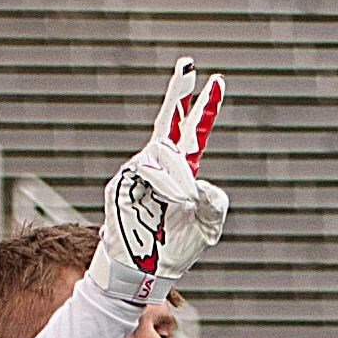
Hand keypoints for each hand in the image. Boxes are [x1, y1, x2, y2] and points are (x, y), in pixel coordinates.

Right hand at [87, 59, 227, 306]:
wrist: (146, 271)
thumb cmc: (176, 249)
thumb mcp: (208, 228)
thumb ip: (215, 203)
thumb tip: (199, 183)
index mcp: (182, 172)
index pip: (193, 134)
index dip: (204, 109)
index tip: (215, 81)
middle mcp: (159, 166)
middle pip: (169, 123)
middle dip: (178, 93)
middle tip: (188, 66)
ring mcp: (138, 172)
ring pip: (164, 153)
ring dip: (179, 175)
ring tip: (184, 202)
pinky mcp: (121, 184)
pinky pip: (148, 173)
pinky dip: (166, 185)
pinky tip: (174, 201)